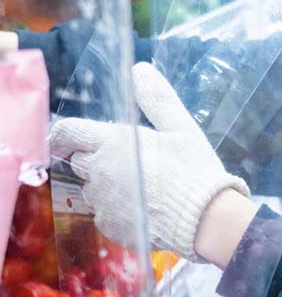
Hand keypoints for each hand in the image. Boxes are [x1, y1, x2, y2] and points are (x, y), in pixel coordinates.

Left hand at [50, 63, 250, 260]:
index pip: (70, 132)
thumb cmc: (195, 170)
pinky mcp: (110, 226)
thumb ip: (157, 99)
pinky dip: (116, 211)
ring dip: (105, 187)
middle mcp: (100, 171)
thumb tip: (140, 70)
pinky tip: (141, 210)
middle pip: (80, 161)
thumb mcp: (181, 128)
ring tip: (139, 190)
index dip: (63, 135)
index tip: (64, 140)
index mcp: (113, 142)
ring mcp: (103, 201)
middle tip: (128, 164)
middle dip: (96, 160)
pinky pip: (103, 215)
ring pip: (91, 190)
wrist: (205, 219)